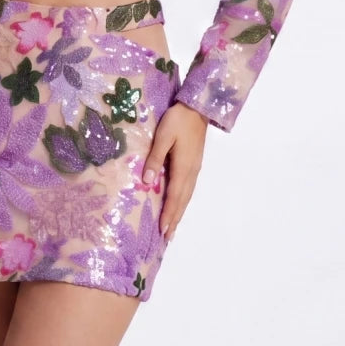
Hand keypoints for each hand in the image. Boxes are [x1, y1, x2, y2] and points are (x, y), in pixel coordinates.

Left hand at [142, 102, 206, 243]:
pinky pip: (189, 188)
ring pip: (187, 195)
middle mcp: (191, 172)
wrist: (197, 108)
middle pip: (183, 200)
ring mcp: (195, 168)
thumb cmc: (178, 120)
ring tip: (173, 226)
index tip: (163, 230)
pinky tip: (179, 203)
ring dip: (180, 211)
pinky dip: (183, 200)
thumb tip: (147, 181)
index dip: (168, 214)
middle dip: (175, 218)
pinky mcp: (195, 163)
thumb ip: (155, 158)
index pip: (174, 196)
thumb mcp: (163, 136)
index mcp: (183, 167)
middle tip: (168, 237)